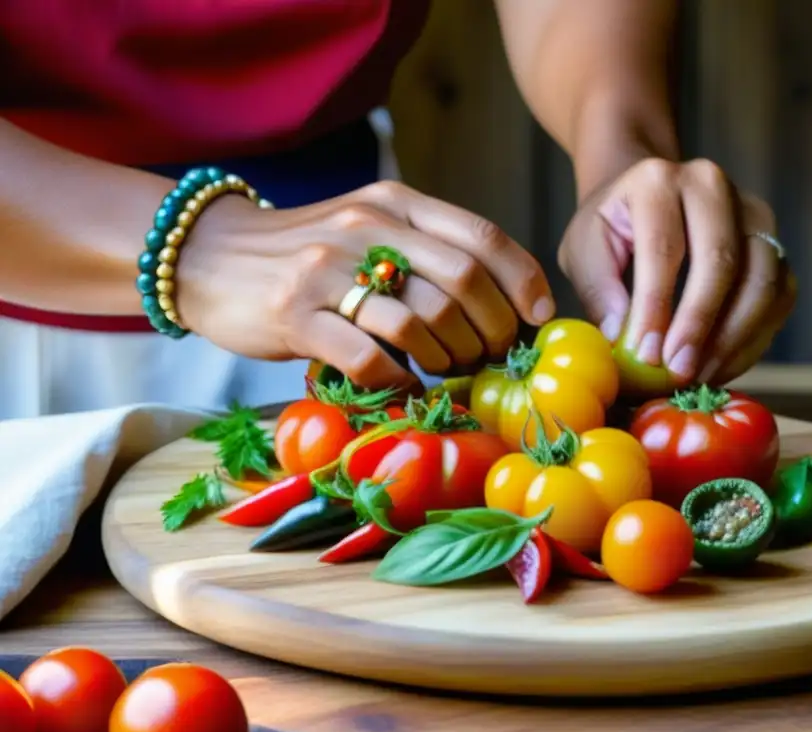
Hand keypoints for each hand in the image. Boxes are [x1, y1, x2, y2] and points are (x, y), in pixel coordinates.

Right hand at [176, 181, 555, 389]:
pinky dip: (400, 380)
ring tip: (446, 368)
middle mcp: (366, 229)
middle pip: (462, 283)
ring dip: (449, 358)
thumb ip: (427, 248)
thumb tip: (503, 298)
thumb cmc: (306, 252)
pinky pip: (371, 359)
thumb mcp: (369, 226)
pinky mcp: (295, 316)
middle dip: (492, 330)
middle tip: (489, 355)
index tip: (539, 317)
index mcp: (395, 203)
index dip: (523, 280)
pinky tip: (403, 383)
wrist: (207, 255)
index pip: (482, 235)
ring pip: (422, 323)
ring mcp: (328, 271)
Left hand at [559, 158, 796, 384]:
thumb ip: (598, 290)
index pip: (664, 248)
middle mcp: (713, 186)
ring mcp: (752, 212)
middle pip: (722, 261)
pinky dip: (755, 337)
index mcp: (658, 180)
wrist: (645, 197)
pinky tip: (723, 364)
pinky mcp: (774, 242)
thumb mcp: (584, 250)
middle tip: (679, 372)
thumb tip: (623, 340)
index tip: (647, 354)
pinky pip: (779, 295)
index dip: (657, 306)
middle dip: (700, 325)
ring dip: (734, 338)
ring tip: (700, 375)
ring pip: (763, 280)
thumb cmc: (611, 227)